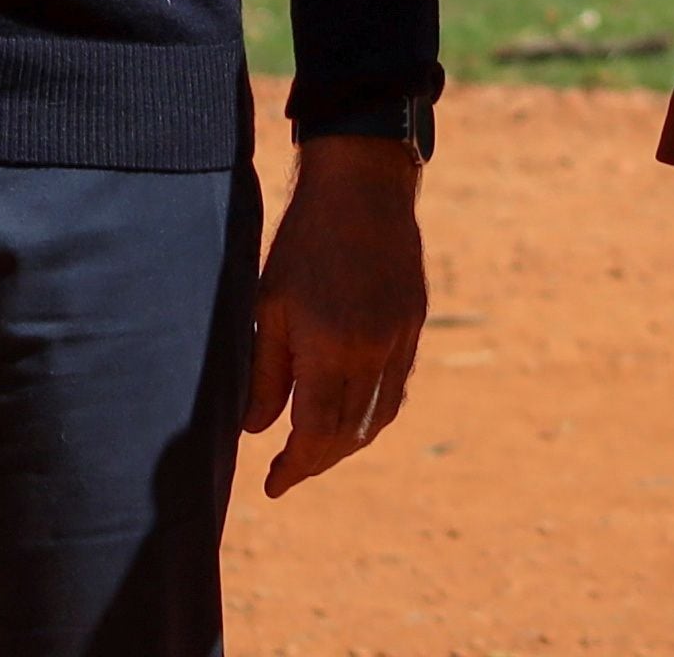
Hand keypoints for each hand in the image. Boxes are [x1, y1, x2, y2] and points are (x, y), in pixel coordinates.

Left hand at [243, 137, 426, 497]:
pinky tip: (351, 413)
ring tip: (316, 450)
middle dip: (318, 461)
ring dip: (348, 443)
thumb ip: (265, 374)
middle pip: (351, 433)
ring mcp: (401, 339)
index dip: (295, 467)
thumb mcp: (270, 307)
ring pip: (381, 416)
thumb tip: (259, 430)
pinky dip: (374, 412)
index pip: (317, 433)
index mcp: (333, 348)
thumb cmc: (303, 243)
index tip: (273, 485)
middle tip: (288, 472)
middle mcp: (374, 352)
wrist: (362, 188)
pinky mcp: (414, 323)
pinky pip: (398, 387)